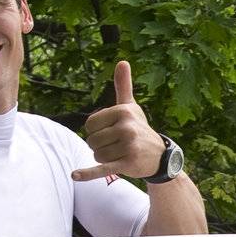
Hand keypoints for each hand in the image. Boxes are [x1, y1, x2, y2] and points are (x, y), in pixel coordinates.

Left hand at [73, 60, 165, 181]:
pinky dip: (88, 173)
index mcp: (123, 111)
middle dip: (100, 146)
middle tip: (118, 146)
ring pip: (97, 155)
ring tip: (121, 155)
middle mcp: (126, 127)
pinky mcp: (127, 163)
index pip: (89, 125)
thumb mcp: (131, 107)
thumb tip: (122, 61)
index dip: (96, 131)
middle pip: (92, 141)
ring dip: (104, 158)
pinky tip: (75, 175)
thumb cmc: (140, 129)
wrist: (160, 157)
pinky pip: (102, 168)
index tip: (112, 132)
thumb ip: (123, 86)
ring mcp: (127, 146)